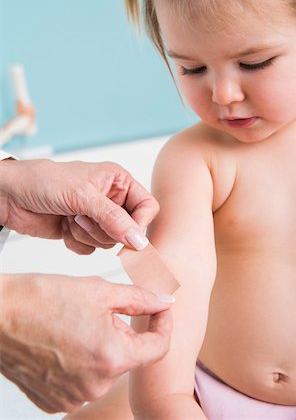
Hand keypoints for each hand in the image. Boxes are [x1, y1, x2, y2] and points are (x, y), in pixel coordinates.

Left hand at [0, 159, 158, 252]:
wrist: (10, 195)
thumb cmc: (43, 181)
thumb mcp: (83, 196)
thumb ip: (114, 219)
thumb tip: (139, 240)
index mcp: (118, 181)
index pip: (146, 206)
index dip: (139, 223)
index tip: (126, 234)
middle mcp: (110, 199)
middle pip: (128, 229)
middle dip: (104, 228)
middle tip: (83, 216)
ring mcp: (96, 217)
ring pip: (109, 242)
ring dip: (87, 234)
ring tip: (71, 217)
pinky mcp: (82, 232)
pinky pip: (92, 249)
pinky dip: (76, 242)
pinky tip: (64, 227)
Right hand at [0, 273, 172, 412]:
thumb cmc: (44, 298)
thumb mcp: (101, 291)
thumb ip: (141, 299)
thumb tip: (167, 302)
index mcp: (112, 357)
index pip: (159, 347)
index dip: (163, 324)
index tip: (159, 309)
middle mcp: (96, 385)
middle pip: (129, 356)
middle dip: (123, 331)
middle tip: (100, 310)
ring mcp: (74, 398)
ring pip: (106, 368)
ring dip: (101, 346)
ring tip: (77, 325)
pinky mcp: (55, 401)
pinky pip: (84, 382)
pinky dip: (82, 362)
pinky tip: (65, 343)